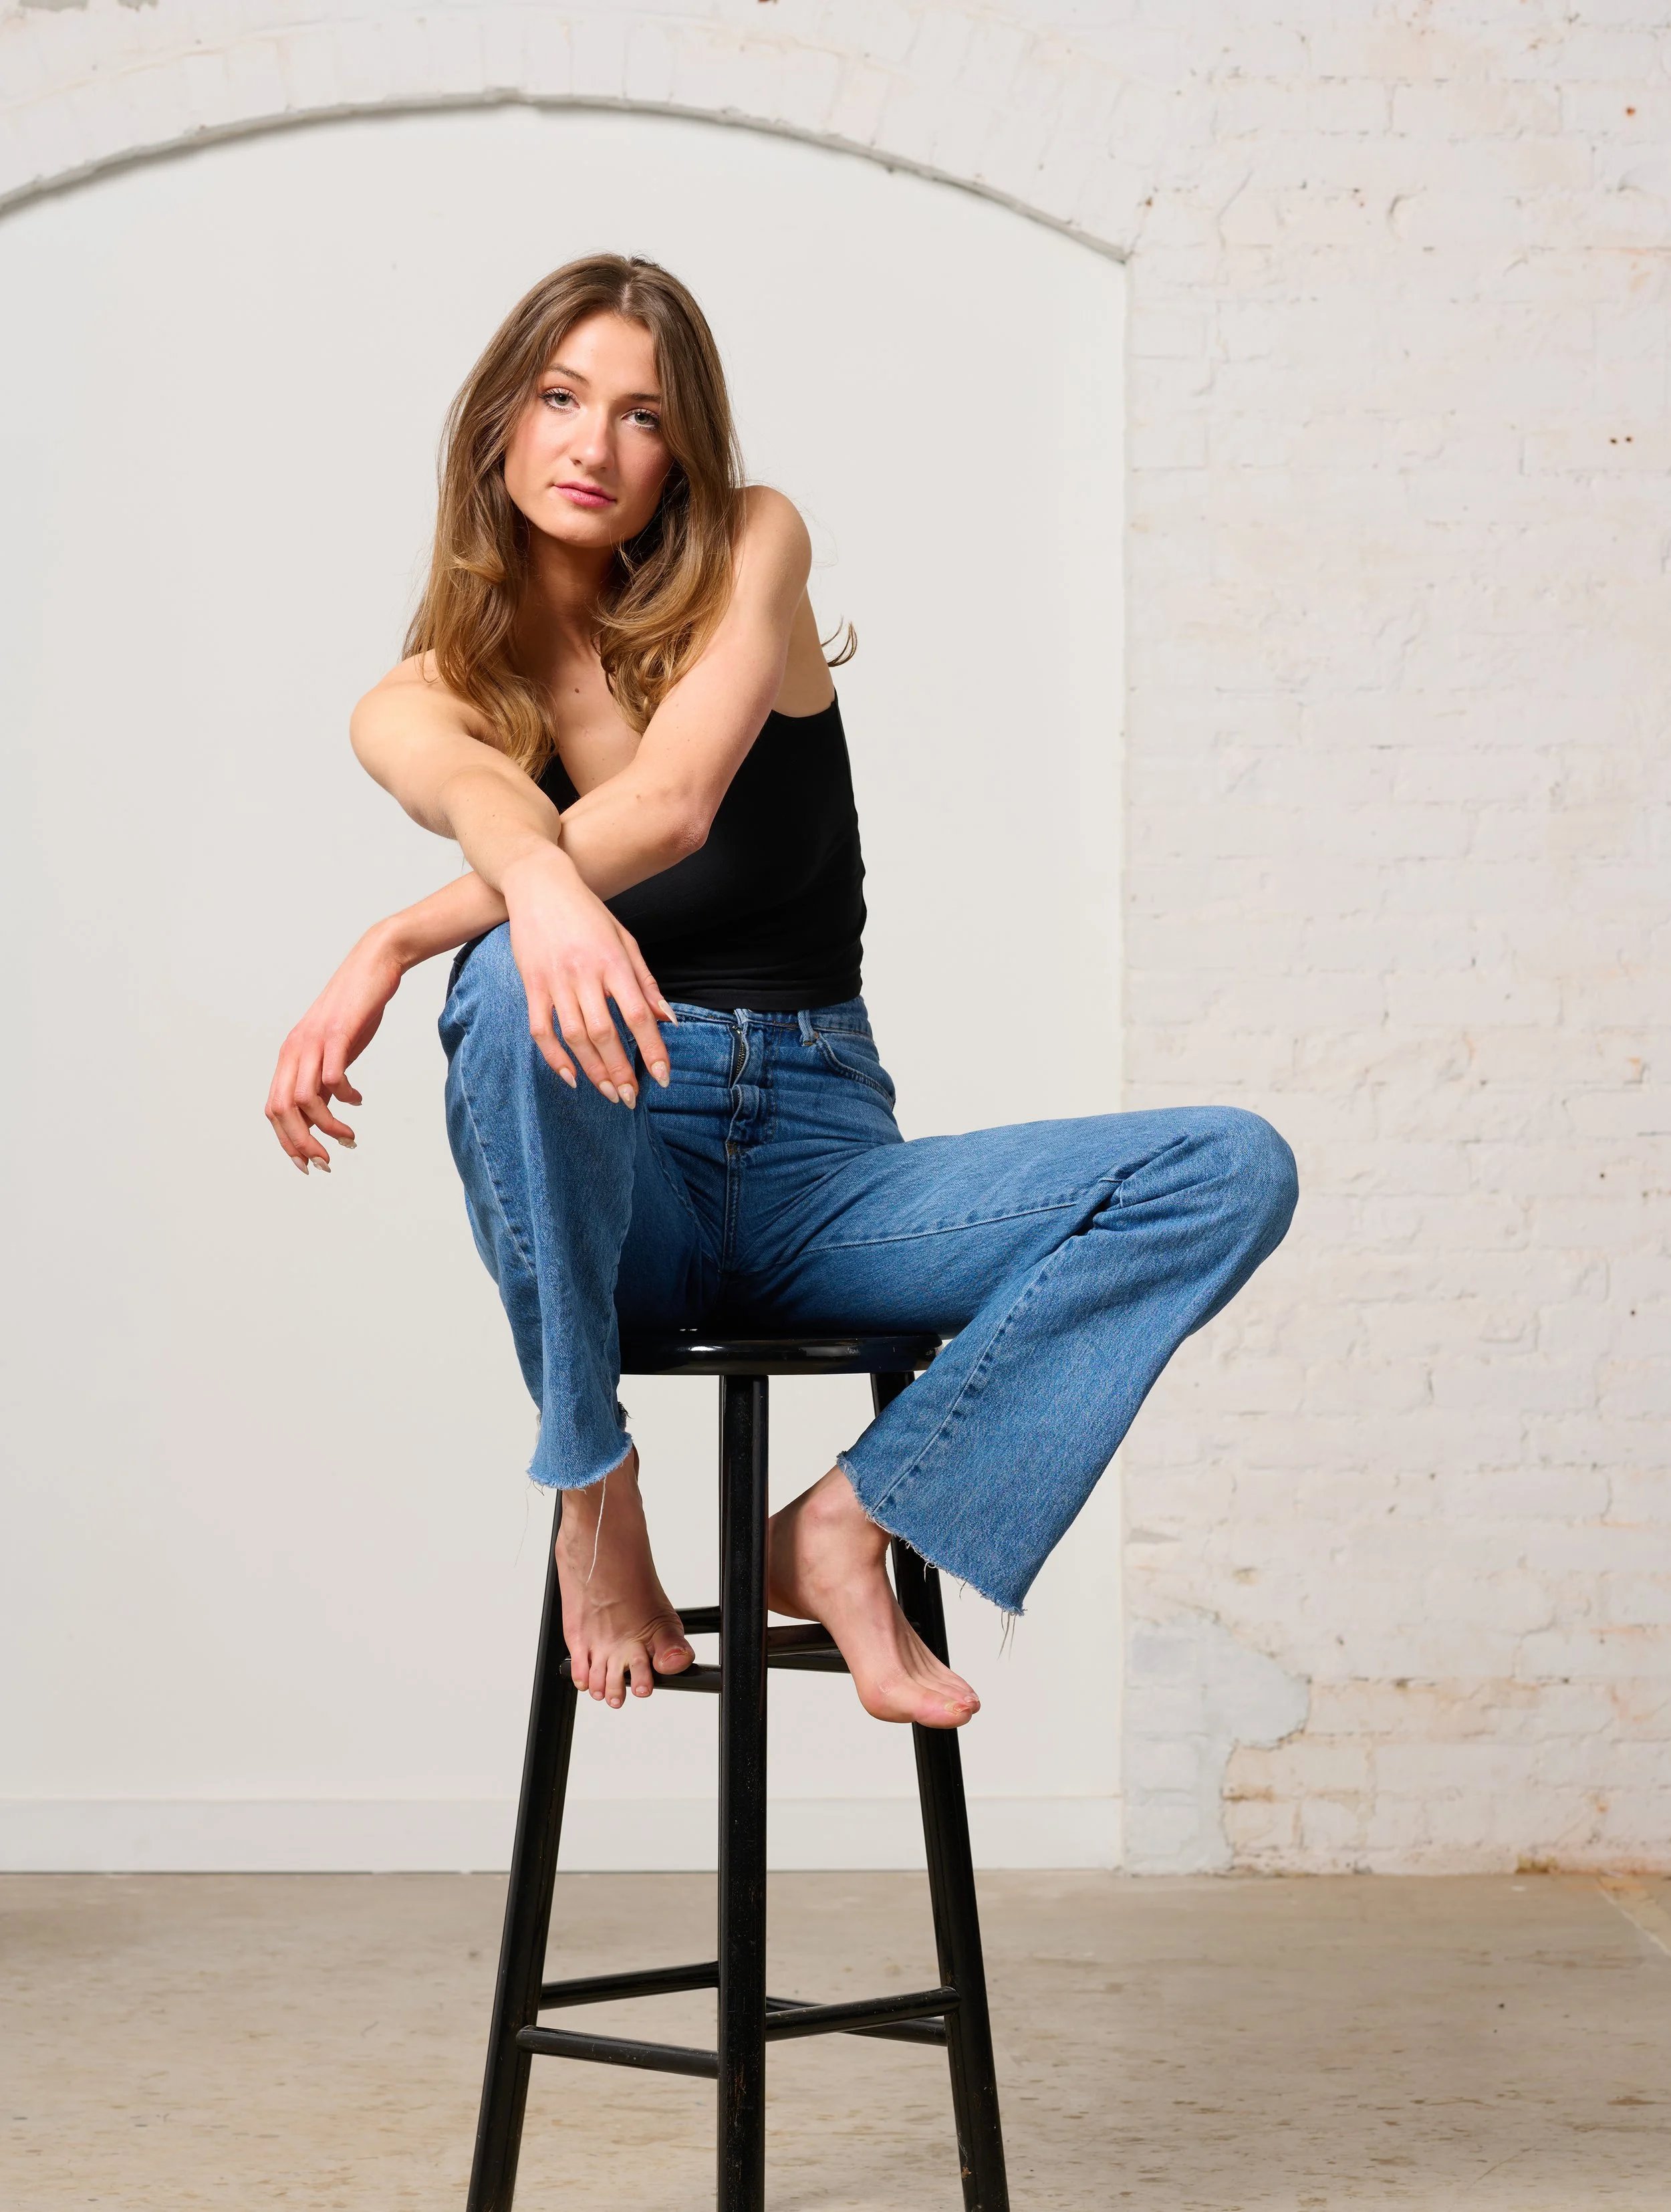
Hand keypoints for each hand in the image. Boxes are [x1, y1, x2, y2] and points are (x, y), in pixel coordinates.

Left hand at [266, 925, 404, 1171]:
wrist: (373, 964)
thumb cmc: (355, 1010)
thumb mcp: (334, 1050)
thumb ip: (324, 1080)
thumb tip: (324, 1117)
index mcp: (290, 1057)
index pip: (273, 1109)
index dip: (287, 1141)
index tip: (307, 1164)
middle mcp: (294, 1050)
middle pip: (281, 1109)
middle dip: (301, 1143)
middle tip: (326, 1161)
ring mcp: (313, 1041)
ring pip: (304, 1098)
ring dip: (327, 1126)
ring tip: (348, 1137)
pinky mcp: (337, 1033)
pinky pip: (332, 1075)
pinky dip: (344, 1095)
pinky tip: (357, 1099)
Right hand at [502, 846, 671, 1104]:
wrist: (540, 884)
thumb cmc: (588, 912)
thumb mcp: (625, 939)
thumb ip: (645, 982)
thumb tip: (668, 1020)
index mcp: (614, 962)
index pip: (638, 1015)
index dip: (652, 1049)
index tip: (662, 1078)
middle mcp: (585, 973)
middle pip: (605, 1033)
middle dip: (620, 1070)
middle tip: (630, 1098)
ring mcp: (555, 980)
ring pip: (573, 1036)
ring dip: (592, 1070)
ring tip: (608, 1093)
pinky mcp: (532, 984)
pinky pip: (541, 1028)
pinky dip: (554, 1057)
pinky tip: (570, 1077)